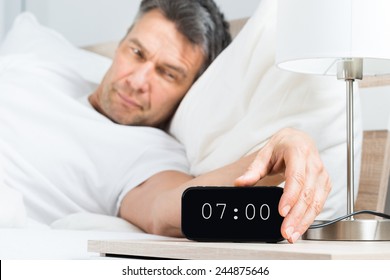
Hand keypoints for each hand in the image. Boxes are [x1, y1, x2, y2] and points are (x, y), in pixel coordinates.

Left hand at [234, 128, 331, 242]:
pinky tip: (300, 227)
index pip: (297, 177)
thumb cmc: (284, 145)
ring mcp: (322, 174)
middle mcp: (313, 163)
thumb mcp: (265, 153)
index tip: (282, 212)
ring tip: (292, 234)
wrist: (299, 140)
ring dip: (305, 221)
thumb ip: (253, 170)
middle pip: (307, 193)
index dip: (290, 196)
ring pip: (316, 202)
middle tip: (286, 231)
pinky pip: (320, 203)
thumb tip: (240, 183)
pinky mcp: (325, 184)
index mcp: (298, 152)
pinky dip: (310, 217)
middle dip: (296, 215)